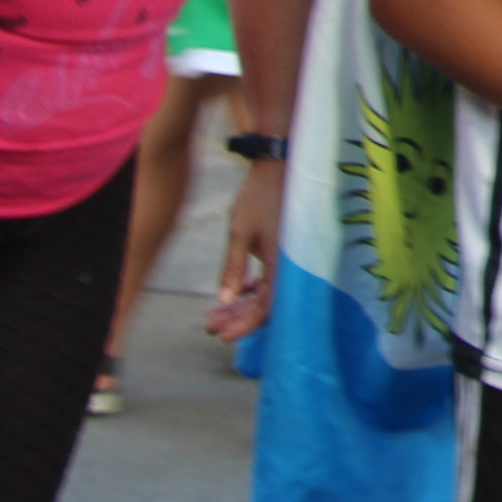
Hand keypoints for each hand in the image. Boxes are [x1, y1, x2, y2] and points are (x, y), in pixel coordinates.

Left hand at [206, 156, 282, 339]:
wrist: (280, 167)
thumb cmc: (259, 197)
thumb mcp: (240, 232)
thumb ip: (233, 268)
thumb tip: (224, 300)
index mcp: (281, 264)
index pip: (266, 308)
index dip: (244, 325)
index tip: (222, 334)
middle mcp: (289, 266)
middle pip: (266, 306)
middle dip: (237, 318)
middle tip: (211, 325)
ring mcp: (288, 259)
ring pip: (266, 294)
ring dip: (241, 306)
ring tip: (216, 312)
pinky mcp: (284, 251)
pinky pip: (270, 280)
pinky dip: (252, 289)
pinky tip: (236, 291)